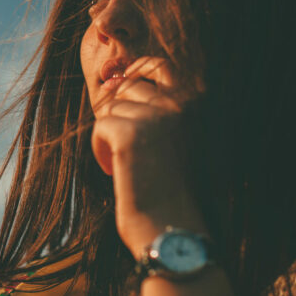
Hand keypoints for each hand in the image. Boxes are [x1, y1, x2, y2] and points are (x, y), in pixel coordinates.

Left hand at [89, 57, 204, 252]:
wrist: (173, 230)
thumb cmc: (172, 191)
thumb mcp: (175, 141)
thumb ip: (155, 111)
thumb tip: (112, 82)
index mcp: (196, 104)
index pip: (159, 65)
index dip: (134, 72)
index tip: (120, 93)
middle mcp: (180, 104)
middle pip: (128, 88)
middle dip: (118, 114)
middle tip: (123, 147)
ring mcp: (156, 116)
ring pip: (111, 110)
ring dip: (109, 137)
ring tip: (125, 166)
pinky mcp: (130, 133)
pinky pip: (100, 127)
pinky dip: (100, 150)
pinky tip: (116, 172)